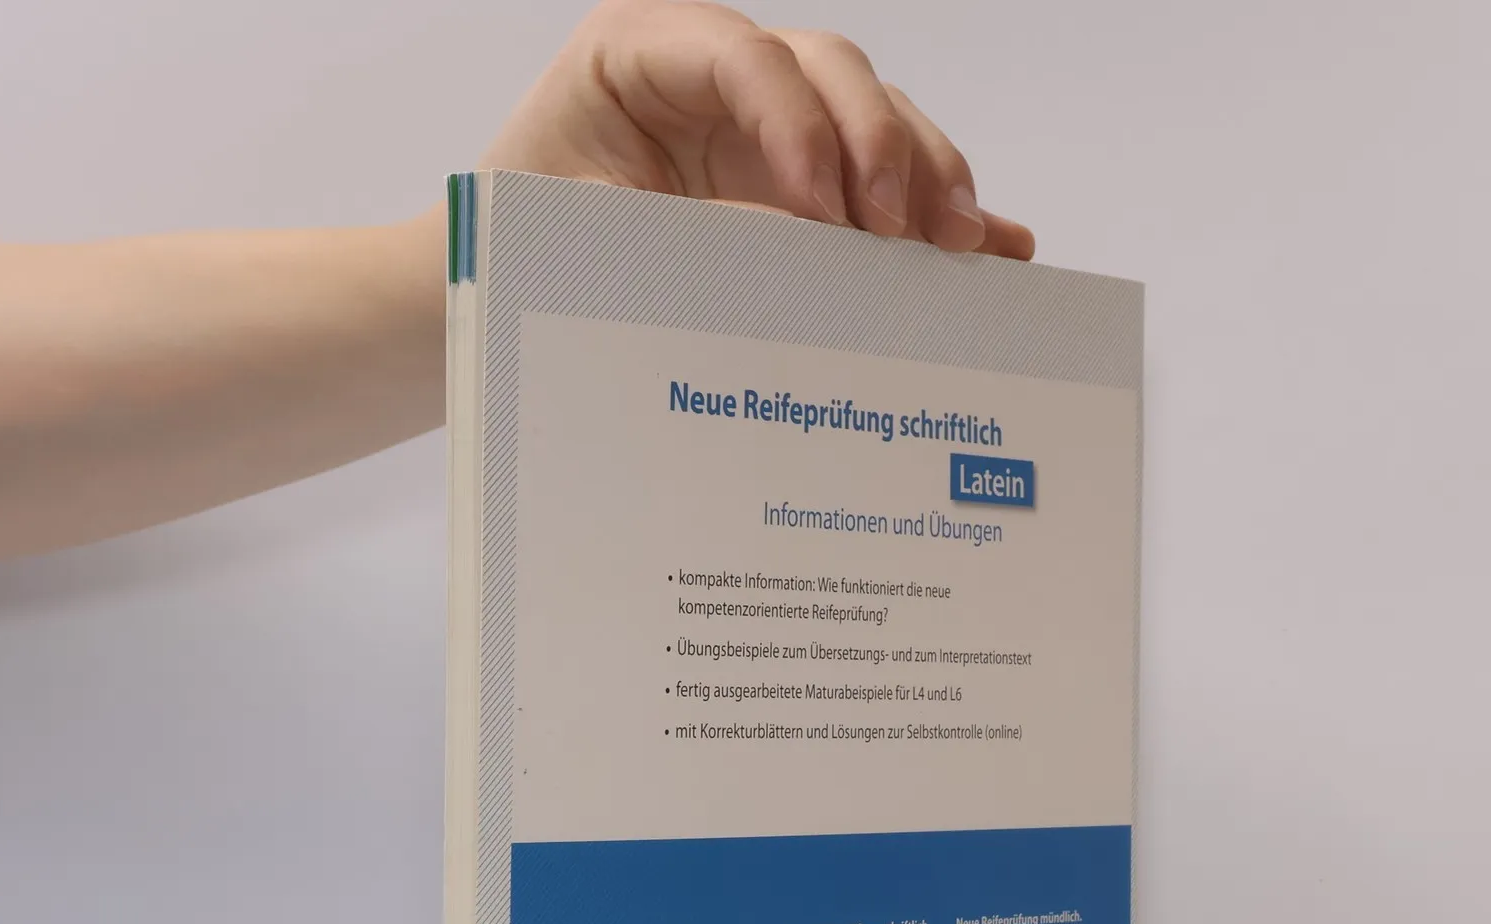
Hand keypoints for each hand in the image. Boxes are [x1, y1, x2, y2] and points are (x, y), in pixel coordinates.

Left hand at [481, 0, 1033, 259]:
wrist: (499, 299)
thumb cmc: (520, 256)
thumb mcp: (582, 243)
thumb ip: (682, 237)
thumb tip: (800, 253)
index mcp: (637, 58)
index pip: (742, 57)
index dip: (800, 124)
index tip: (826, 212)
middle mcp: (712, 79)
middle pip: (828, 73)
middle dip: (882, 146)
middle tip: (907, 232)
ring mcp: (762, 130)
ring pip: (869, 118)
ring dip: (925, 177)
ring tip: (960, 246)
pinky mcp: (796, 187)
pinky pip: (878, 185)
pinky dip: (931, 214)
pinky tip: (991, 247)